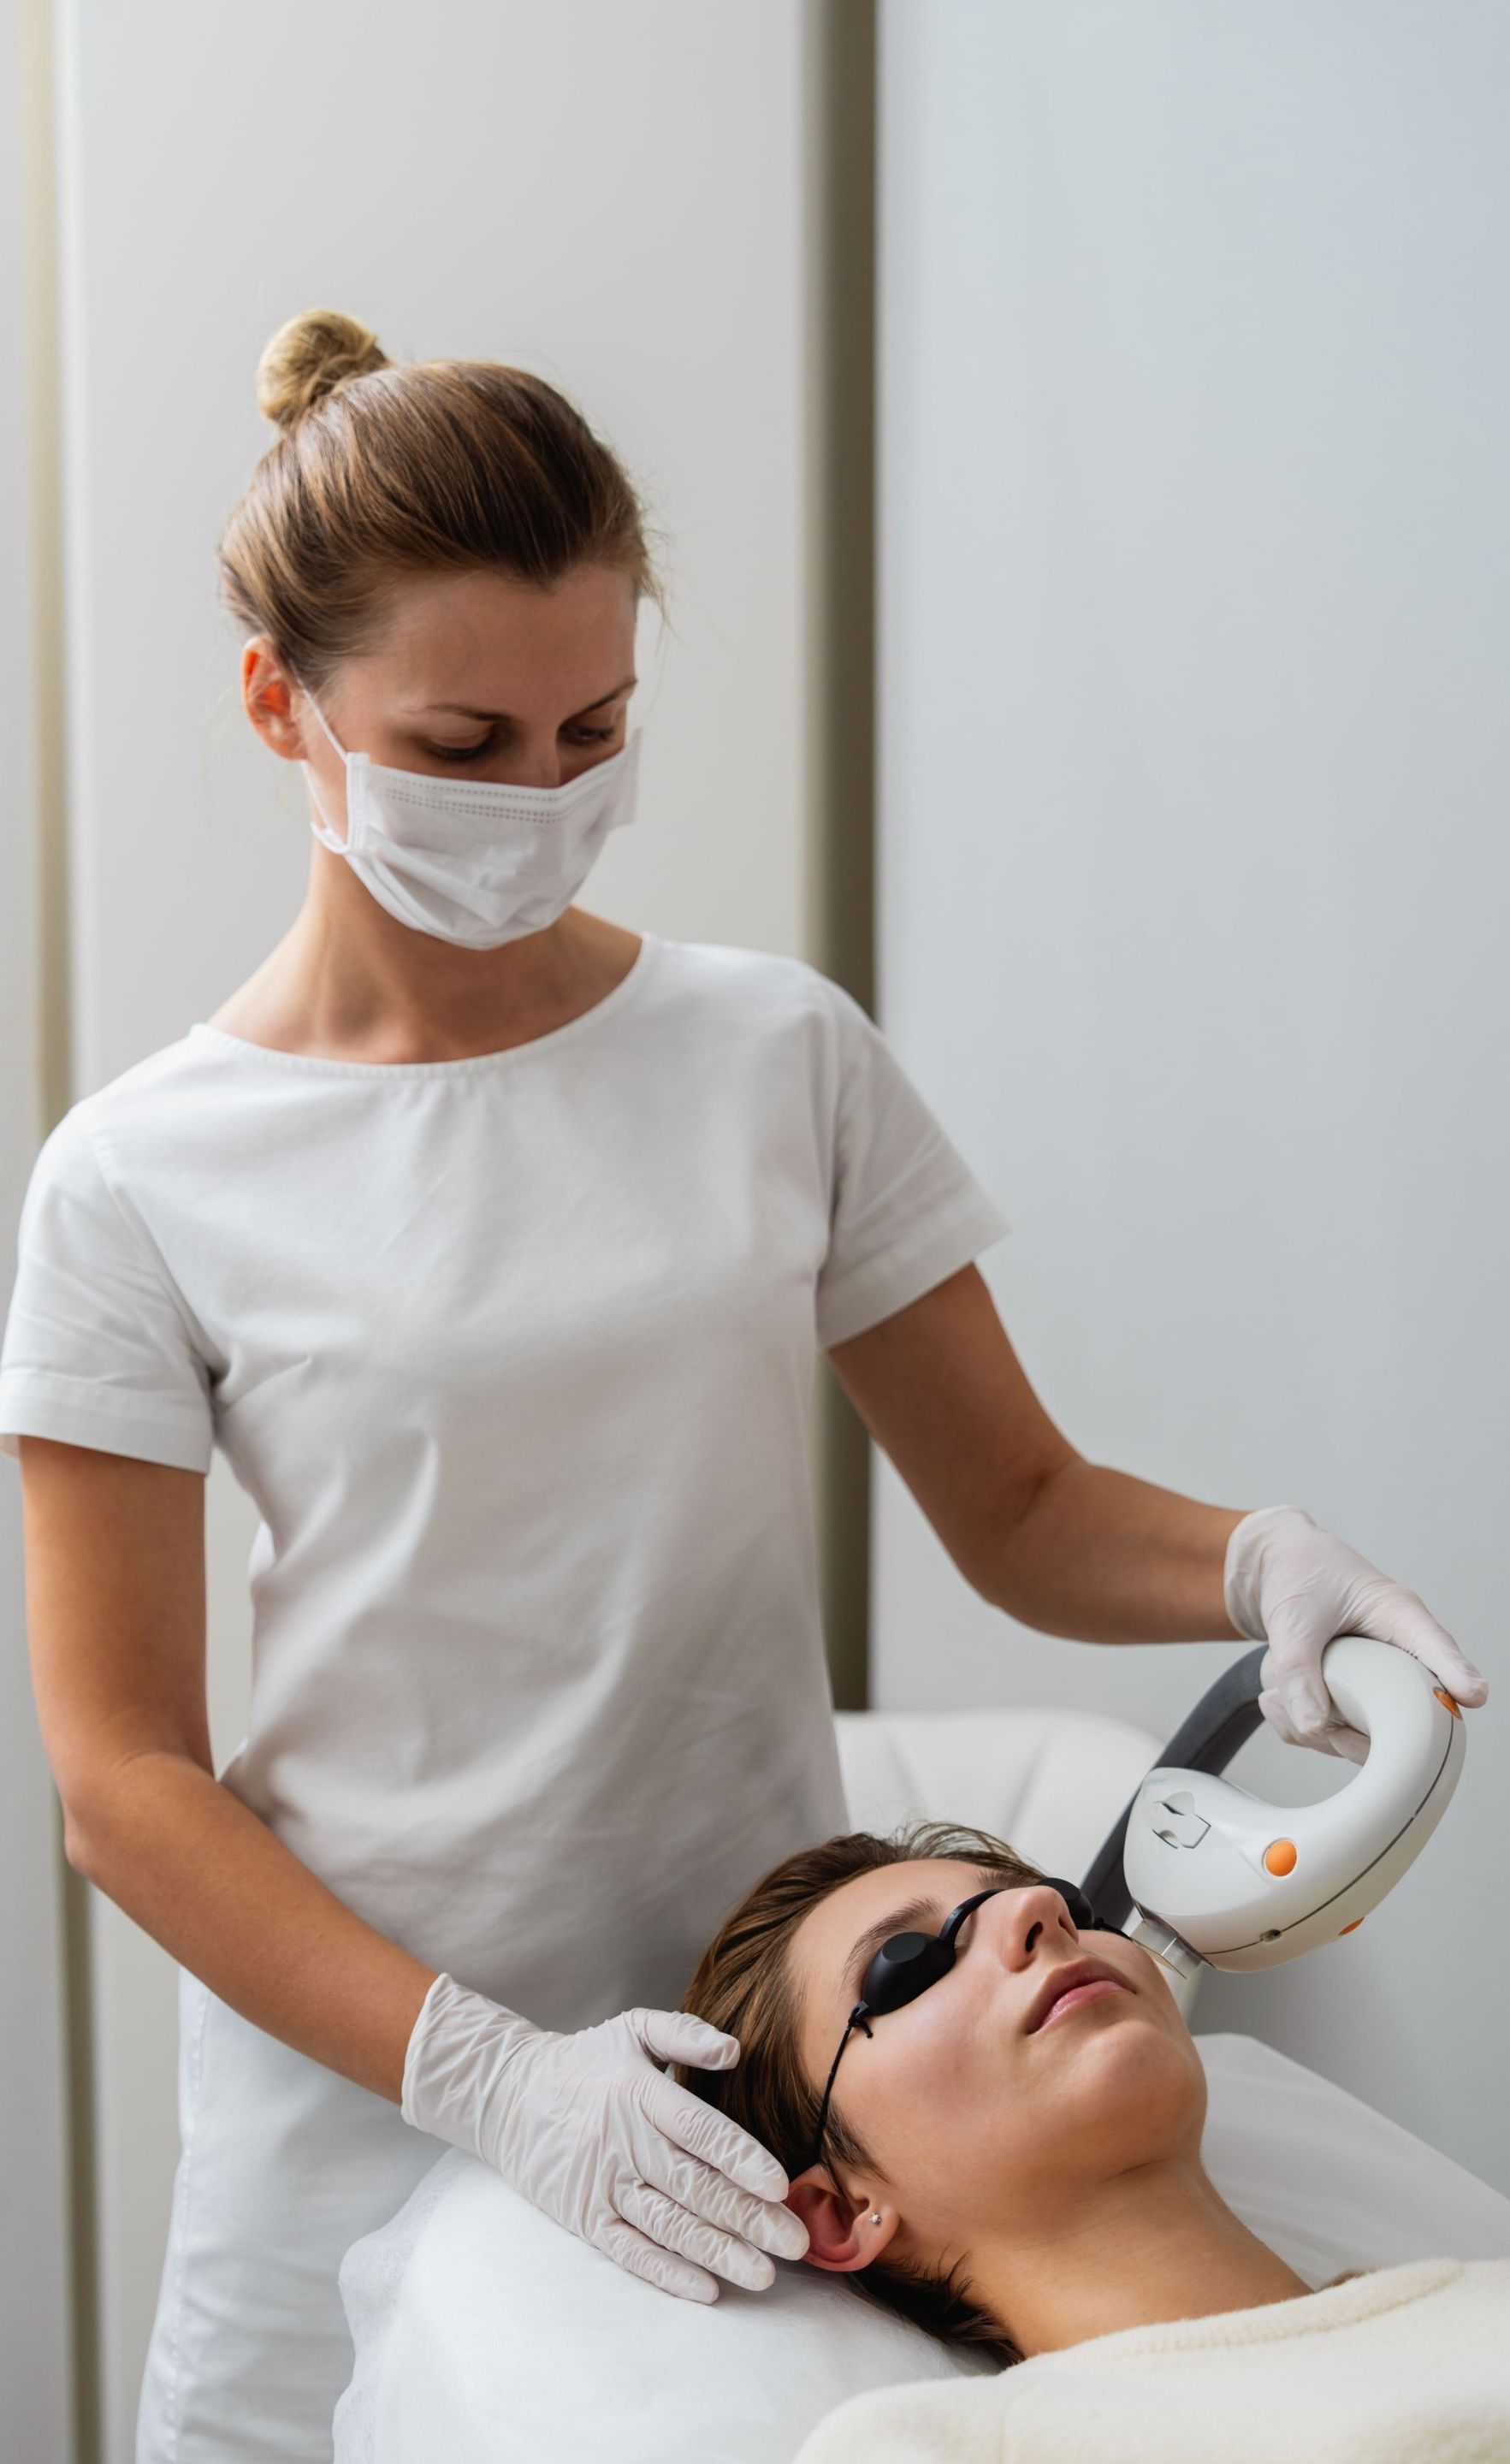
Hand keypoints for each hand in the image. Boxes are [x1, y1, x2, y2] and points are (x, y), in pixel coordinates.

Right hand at [401, 1975, 807, 2300]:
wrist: (506, 2097)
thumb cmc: (584, 2063)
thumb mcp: (632, 2029)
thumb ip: (684, 2034)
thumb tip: (735, 2050)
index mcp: (639, 2093)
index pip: (699, 2131)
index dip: (741, 2159)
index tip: (780, 2185)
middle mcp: (624, 2144)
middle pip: (693, 2186)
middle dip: (747, 2218)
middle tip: (793, 2242)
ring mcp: (603, 2186)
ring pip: (668, 2225)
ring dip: (718, 2252)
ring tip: (762, 2274)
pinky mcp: (584, 2218)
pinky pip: (629, 2252)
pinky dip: (667, 2273)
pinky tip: (706, 2289)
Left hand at [1224, 1505, 1487, 1761]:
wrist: (1274, 1567)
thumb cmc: (1299, 1573)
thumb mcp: (1293, 1617)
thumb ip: (1298, 1669)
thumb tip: (1313, 1726)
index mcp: (1397, 1615)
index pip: (1435, 1646)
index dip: (1455, 1673)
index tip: (1473, 1695)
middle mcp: (1398, 1652)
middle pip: (1408, 1712)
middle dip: (1360, 1734)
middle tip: (1324, 1730)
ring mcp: (1379, 1681)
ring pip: (1368, 1733)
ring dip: (1318, 1730)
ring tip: (1277, 1696)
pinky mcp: (1354, 1699)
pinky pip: (1337, 1733)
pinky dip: (1302, 1728)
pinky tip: (1277, 1700)